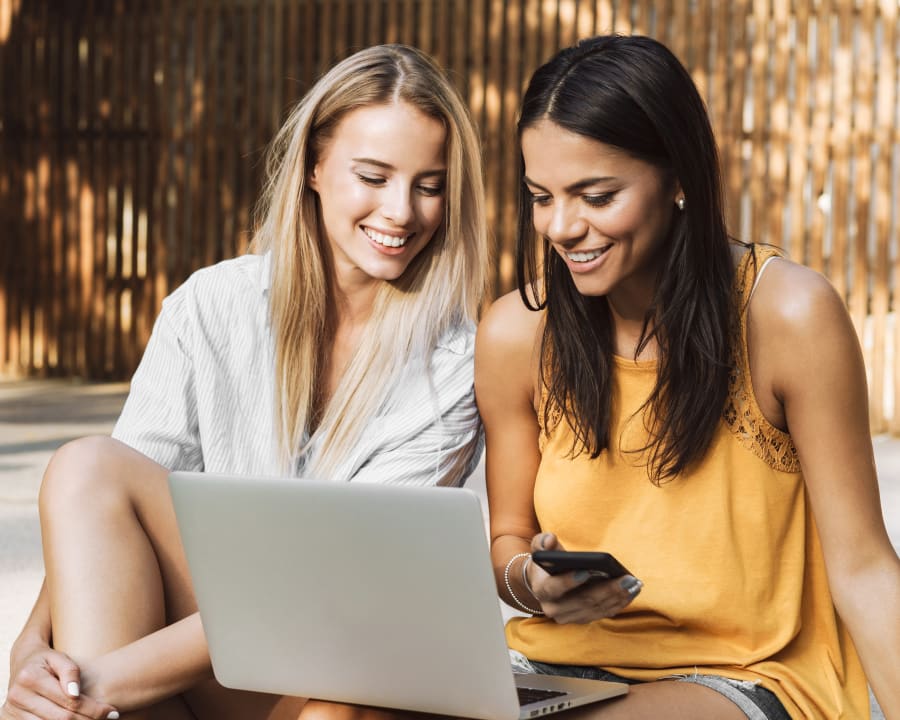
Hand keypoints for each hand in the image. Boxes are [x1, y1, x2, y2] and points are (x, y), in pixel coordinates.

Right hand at [3, 644, 118, 719]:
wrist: (23, 663)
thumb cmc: (47, 660)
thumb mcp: (60, 657)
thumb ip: (70, 671)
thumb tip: (75, 693)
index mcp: (30, 678)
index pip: (69, 701)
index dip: (93, 709)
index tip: (112, 712)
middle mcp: (17, 696)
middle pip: (61, 718)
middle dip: (87, 719)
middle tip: (109, 718)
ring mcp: (11, 711)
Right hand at [526, 533, 642, 623]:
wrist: (545, 583)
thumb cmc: (545, 564)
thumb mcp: (540, 550)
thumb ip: (542, 542)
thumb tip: (550, 539)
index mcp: (541, 590)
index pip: (554, 587)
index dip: (569, 581)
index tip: (585, 572)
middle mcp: (554, 608)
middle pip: (583, 601)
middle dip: (607, 590)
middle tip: (626, 579)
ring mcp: (569, 617)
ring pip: (596, 609)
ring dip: (617, 597)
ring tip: (633, 584)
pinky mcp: (583, 619)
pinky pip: (604, 613)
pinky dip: (619, 603)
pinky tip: (631, 592)